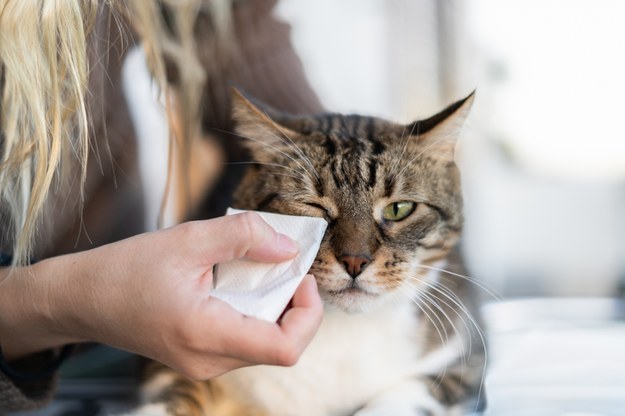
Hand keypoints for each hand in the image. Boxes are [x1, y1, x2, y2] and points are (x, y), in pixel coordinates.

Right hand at [0, 212, 322, 378]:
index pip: (286, 348)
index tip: (301, 277)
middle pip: (280, 345)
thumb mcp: (188, 239)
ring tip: (254, 270)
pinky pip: (243, 341)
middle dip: (292, 303)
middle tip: (279, 264)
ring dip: (273, 307)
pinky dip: (253, 313)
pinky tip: (236, 284)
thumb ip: (243, 236)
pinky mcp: (198, 358)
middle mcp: (208, 361)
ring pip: (263, 344)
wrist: (82, 299)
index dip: (308, 313)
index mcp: (205, 334)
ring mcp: (203, 365)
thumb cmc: (126, 270)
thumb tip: (288, 248)